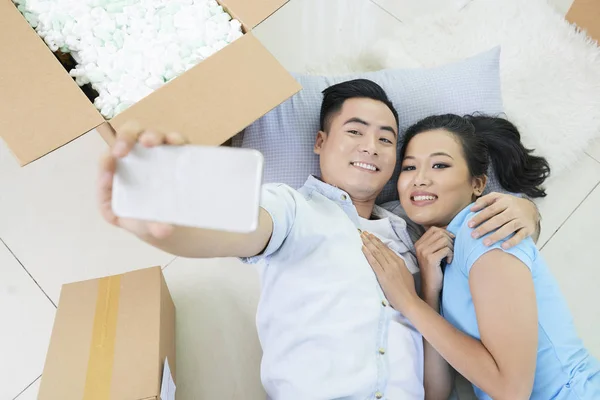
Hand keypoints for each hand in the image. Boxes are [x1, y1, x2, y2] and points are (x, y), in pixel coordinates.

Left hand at [98, 121, 187, 239]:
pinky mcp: (180, 154)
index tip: (110, 170)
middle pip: (128, 135)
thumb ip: (146, 226)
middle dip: (124, 138)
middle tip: (123, 152)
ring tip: (151, 144)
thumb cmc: (140, 218)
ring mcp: (159, 152)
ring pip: (153, 135)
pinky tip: (176, 143)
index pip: (108, 158)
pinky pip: (179, 141)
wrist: (166, 221)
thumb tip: (164, 229)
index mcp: (119, 169)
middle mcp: (138, 155)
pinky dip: (177, 139)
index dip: (107, 161)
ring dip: (151, 136)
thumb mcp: (133, 223)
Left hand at [361, 232, 418, 312]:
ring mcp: (388, 268)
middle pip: (380, 248)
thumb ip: (399, 266)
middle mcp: (394, 263)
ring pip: (376, 252)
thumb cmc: (408, 290)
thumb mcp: (406, 273)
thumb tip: (392, 262)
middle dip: (371, 239)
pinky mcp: (383, 276)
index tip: (372, 235)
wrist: (409, 300)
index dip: (378, 241)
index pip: (387, 249)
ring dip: (368, 243)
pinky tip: (363, 248)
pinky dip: (368, 254)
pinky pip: (374, 262)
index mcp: (400, 262)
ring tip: (361, 236)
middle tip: (363, 232)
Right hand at [415, 227, 453, 296]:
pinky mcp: (431, 259)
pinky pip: (446, 249)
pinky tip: (448, 262)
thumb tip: (449, 229)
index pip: (434, 229)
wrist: (430, 287)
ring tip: (449, 256)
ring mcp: (424, 252)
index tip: (450, 242)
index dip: (445, 233)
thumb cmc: (435, 269)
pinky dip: (451, 255)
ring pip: (444, 240)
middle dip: (450, 241)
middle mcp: (419, 246)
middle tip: (451, 251)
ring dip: (451, 248)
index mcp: (418, 243)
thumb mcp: (432, 253)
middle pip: (440, 233)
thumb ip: (436, 241)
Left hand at [469, 193, 539, 248]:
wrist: (531, 208)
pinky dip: (512, 242)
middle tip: (473, 235)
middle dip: (484, 228)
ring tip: (485, 243)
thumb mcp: (498, 197)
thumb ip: (484, 200)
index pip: (490, 210)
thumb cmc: (509, 204)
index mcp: (505, 201)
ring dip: (496, 236)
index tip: (469, 225)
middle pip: (498, 220)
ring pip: (508, 228)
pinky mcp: (528, 229)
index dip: (479, 217)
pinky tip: (503, 247)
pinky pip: (520, 236)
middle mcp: (514, 210)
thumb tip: (472, 209)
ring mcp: (522, 220)